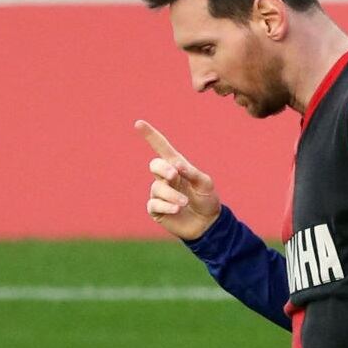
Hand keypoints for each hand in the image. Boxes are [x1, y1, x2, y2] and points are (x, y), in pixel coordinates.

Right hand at [134, 119, 221, 239]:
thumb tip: (176, 165)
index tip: (139, 123)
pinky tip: (177, 208)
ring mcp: (160, 194)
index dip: (151, 136)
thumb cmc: (207, 200)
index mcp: (177, 167)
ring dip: (172, 194)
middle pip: (155, 165)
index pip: (162, 148)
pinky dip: (166, 205)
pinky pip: (154, 204)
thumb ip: (192, 173)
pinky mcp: (157, 210)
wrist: (208, 224)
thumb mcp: (205, 184)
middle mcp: (166, 178)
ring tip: (185, 202)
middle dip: (163, 169)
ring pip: (157, 188)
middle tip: (175, 175)